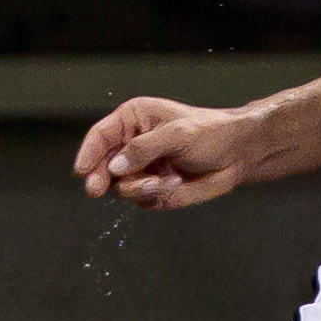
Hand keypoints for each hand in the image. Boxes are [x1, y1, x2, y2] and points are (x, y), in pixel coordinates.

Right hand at [74, 97, 263, 208]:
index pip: (100, 137)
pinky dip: (154, 196)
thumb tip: (114, 168)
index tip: (81, 171)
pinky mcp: (152, 189)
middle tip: (97, 189)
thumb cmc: (211, 134)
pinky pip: (139, 200)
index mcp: (132, 120)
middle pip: (100, 166)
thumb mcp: (178, 134)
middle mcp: (130, 145)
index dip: (88, 154)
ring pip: (119, 187)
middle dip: (100, 179)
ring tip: (165, 181)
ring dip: (138, 188)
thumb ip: (143, 149)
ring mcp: (140, 169)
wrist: (238, 154)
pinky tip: (175, 183)